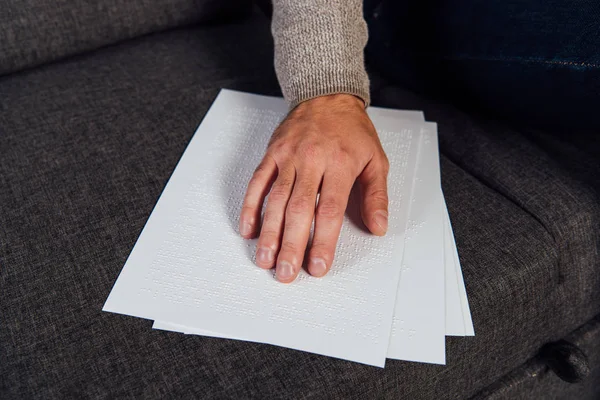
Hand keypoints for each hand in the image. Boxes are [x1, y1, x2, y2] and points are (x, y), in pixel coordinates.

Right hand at [239, 94, 389, 282]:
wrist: (327, 96)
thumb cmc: (352, 131)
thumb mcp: (375, 160)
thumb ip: (376, 196)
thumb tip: (378, 227)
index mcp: (340, 164)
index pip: (329, 210)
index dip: (322, 241)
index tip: (317, 266)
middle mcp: (311, 160)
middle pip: (298, 209)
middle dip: (290, 245)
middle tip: (285, 273)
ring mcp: (288, 157)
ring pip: (275, 199)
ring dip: (268, 232)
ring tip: (264, 260)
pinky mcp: (272, 154)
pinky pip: (257, 182)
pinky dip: (250, 206)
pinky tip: (248, 229)